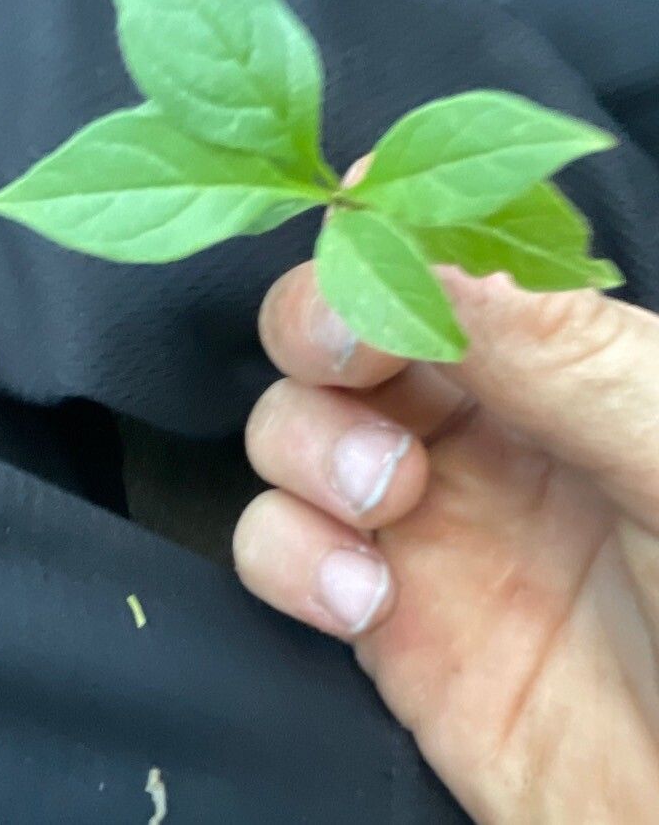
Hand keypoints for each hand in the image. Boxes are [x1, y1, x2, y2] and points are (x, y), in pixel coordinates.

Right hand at [234, 258, 658, 822]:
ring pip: (290, 426)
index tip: (357, 224)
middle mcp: (477, 425)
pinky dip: (290, 554)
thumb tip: (428, 237)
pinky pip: (276, 545)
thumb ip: (560, 350)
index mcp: (559, 362)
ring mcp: (418, 516)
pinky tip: (363, 597)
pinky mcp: (374, 610)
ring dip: (307, 445)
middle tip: (344, 357)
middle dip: (317, 325)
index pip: (439, 257)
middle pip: (338, 327)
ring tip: (385, 499)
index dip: (385, 232)